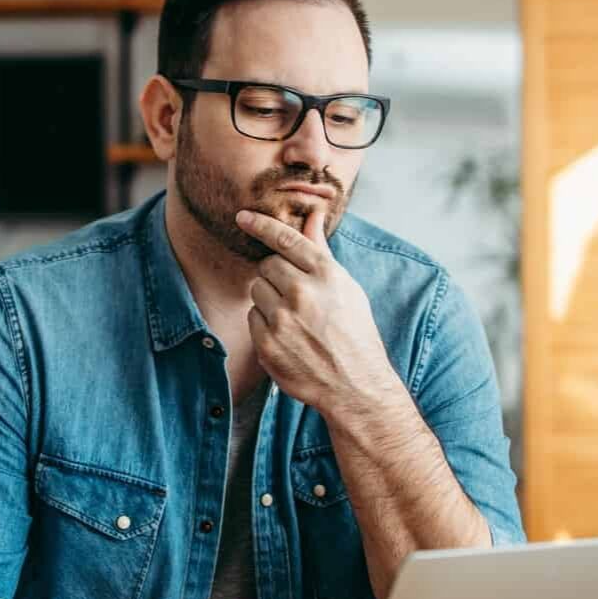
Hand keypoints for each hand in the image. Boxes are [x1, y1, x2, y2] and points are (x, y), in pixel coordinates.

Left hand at [235, 206, 401, 415]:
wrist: (354, 384)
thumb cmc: (354, 332)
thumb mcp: (346, 288)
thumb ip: (321, 252)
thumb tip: (313, 214)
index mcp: (326, 275)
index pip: (285, 239)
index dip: (261, 225)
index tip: (243, 217)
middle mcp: (302, 293)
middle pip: (267, 265)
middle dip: (276, 276)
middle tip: (295, 295)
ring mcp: (282, 320)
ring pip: (256, 290)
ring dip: (268, 300)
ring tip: (293, 318)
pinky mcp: (267, 344)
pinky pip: (252, 318)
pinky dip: (264, 324)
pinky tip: (287, 336)